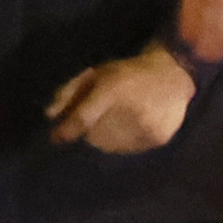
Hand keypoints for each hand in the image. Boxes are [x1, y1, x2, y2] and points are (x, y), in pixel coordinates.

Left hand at [45, 46, 193, 153]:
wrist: (174, 74)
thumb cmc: (129, 72)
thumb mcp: (97, 73)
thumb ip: (70, 91)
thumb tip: (49, 115)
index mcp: (114, 88)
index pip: (83, 118)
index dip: (66, 130)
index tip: (55, 137)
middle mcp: (131, 110)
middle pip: (94, 136)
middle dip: (89, 130)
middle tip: (98, 118)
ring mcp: (146, 127)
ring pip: (110, 146)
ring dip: (105, 138)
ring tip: (116, 121)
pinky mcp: (157, 138)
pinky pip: (128, 150)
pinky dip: (123, 143)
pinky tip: (131, 126)